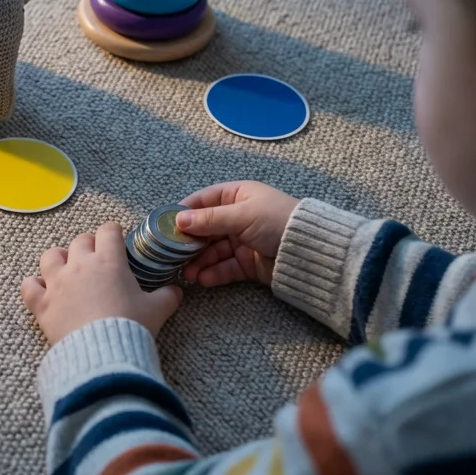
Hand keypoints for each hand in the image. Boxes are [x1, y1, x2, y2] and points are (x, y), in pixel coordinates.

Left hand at [21, 222, 182, 344]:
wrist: (103, 353)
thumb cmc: (131, 326)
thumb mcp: (157, 310)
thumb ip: (167, 296)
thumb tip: (176, 291)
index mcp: (109, 260)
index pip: (108, 231)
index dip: (113, 234)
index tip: (117, 243)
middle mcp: (80, 265)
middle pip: (79, 240)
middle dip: (88, 245)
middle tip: (97, 259)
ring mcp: (57, 283)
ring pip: (50, 256)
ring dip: (58, 259)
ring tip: (66, 268)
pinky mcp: (42, 304)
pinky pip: (28, 286)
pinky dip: (33, 286)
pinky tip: (40, 290)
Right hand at [177, 181, 297, 285]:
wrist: (309, 251)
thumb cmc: (277, 221)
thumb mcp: (242, 215)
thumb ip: (209, 219)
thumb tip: (178, 220)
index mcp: (237, 195)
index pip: (203, 201)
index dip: (184, 212)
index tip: (166, 225)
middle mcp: (236, 217)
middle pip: (204, 229)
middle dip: (189, 243)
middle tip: (172, 255)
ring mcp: (241, 241)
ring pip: (212, 251)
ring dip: (198, 261)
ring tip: (186, 273)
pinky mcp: (246, 263)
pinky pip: (224, 267)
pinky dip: (213, 273)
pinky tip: (202, 279)